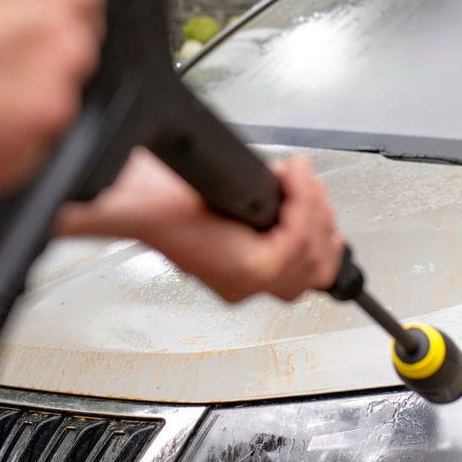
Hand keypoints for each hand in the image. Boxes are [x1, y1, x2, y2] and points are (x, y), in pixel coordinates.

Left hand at [58, 149, 343, 302]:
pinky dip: (302, 201)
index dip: (322, 237)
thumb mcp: (227, 203)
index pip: (309, 275)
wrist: (139, 196)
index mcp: (241, 273)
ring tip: (294, 177)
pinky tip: (290, 178)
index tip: (318, 204)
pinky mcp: (252, 267)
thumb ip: (265, 211)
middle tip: (307, 187)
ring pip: (313, 253)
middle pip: (319, 270)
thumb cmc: (165, 194)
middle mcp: (248, 285)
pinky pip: (299, 240)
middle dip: (322, 221)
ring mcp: (251, 280)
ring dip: (311, 205)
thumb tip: (300, 194)